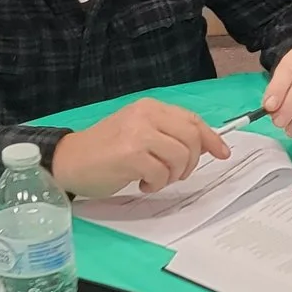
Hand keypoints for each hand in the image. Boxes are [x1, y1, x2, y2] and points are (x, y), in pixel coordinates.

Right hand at [50, 99, 230, 197]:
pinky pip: (161, 173)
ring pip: (180, 157)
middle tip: (175, 174)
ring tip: (154, 178)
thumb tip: (209, 145)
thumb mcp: (140, 133)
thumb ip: (169, 134)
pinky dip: (155, 184)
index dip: (212, 138)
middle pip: (192, 138)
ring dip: (172, 175)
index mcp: (150, 107)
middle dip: (191, 162)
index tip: (223, 153)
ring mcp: (138, 133)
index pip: (192, 120)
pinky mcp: (130, 154)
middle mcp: (146, 115)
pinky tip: (141, 183)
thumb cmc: (106, 151)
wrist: (69, 160)